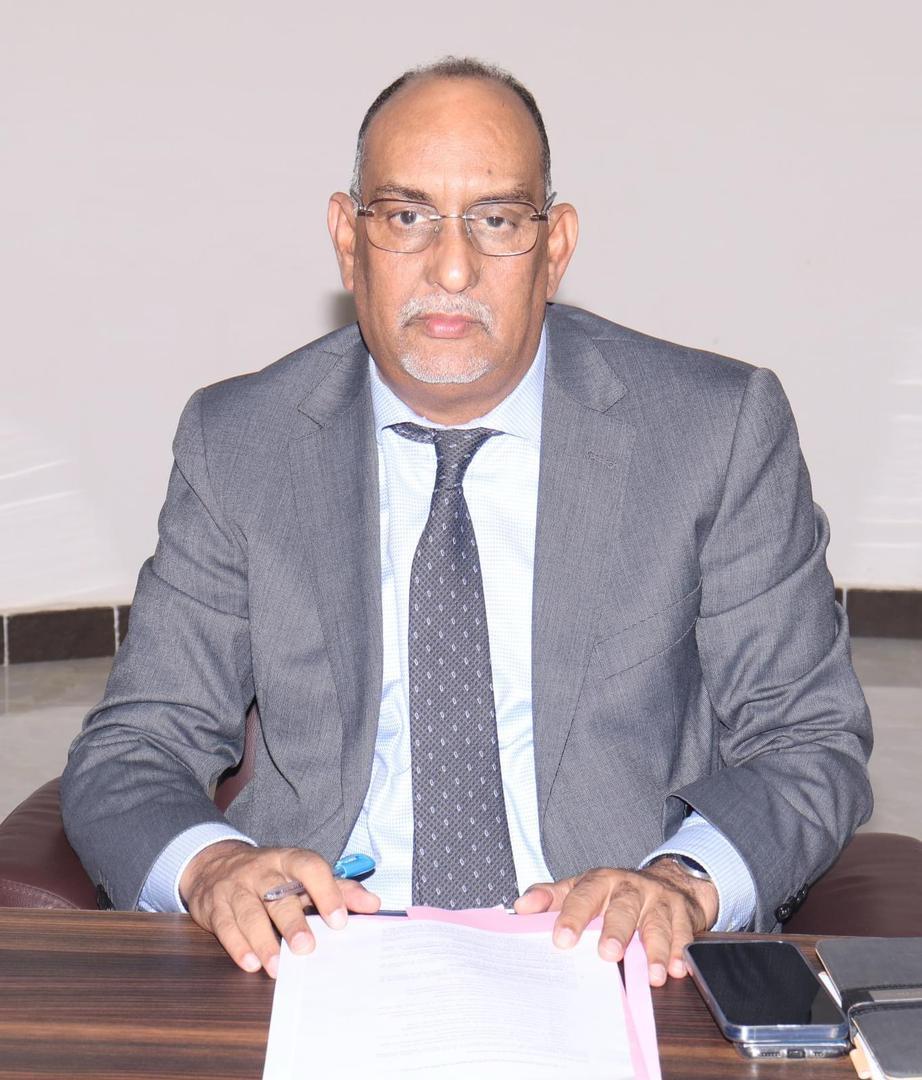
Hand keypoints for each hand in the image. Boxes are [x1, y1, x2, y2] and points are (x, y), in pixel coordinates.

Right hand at [179, 840, 380, 977]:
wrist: (215, 865)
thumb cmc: (271, 875)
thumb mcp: (302, 876)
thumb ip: (338, 889)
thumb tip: (373, 904)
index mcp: (289, 860)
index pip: (310, 867)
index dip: (326, 891)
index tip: (340, 921)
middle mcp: (263, 871)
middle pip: (278, 895)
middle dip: (293, 922)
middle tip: (307, 948)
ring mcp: (236, 887)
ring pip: (250, 912)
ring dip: (264, 941)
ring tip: (277, 967)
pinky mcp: (214, 906)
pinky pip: (225, 925)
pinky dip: (237, 945)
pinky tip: (250, 963)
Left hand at [514, 859, 718, 985]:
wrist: (670, 880)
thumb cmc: (616, 891)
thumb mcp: (582, 888)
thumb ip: (552, 896)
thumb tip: (521, 907)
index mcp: (601, 881)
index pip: (583, 896)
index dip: (572, 916)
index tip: (561, 939)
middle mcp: (630, 888)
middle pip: (622, 908)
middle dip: (616, 930)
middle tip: (608, 953)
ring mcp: (658, 901)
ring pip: (656, 923)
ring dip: (654, 949)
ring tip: (651, 974)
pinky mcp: (683, 915)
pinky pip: (683, 934)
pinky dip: (681, 952)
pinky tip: (677, 968)